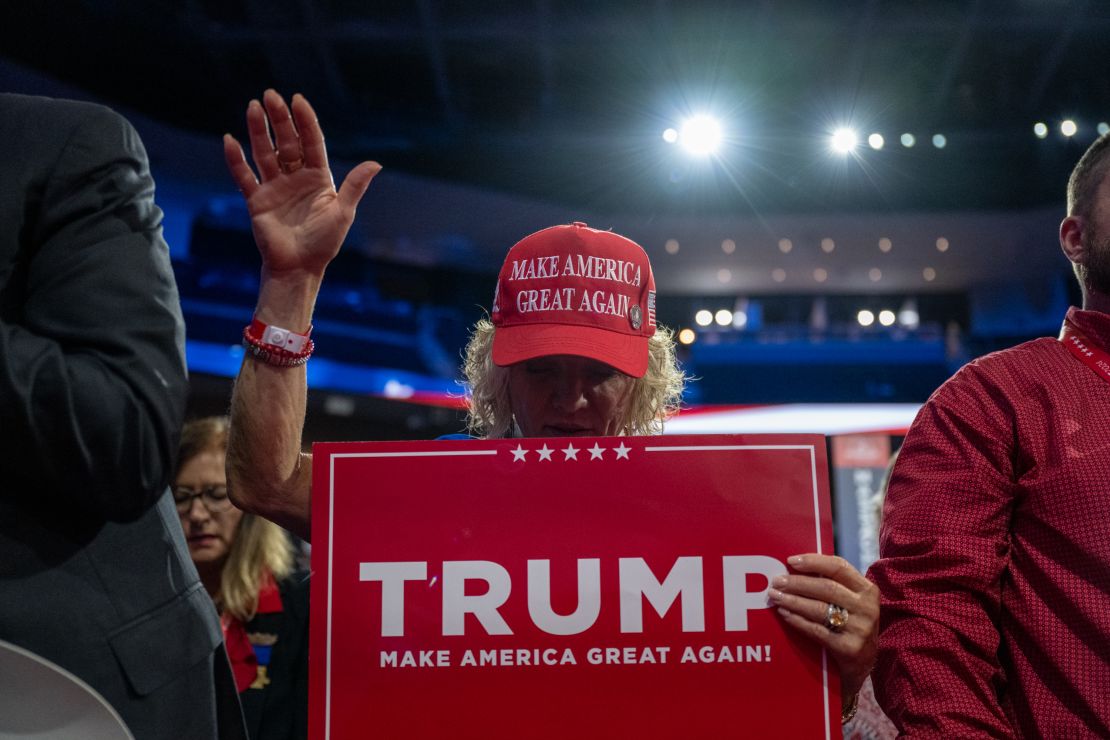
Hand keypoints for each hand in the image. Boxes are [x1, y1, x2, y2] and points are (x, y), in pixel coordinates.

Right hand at [223, 89, 380, 281]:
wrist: (299, 268)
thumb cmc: (324, 242)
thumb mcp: (343, 212)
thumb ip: (355, 186)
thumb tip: (376, 163)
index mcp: (318, 178)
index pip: (311, 143)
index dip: (305, 121)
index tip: (298, 100)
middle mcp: (296, 178)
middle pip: (287, 142)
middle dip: (279, 119)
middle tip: (270, 95)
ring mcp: (275, 187)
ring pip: (265, 153)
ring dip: (258, 131)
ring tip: (252, 107)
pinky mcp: (257, 200)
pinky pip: (244, 176)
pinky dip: (236, 160)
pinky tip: (230, 140)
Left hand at [768, 553, 878, 709]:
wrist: (864, 664)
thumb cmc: (850, 625)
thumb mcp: (851, 602)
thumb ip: (833, 584)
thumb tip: (794, 568)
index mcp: (868, 590)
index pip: (839, 567)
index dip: (814, 561)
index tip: (790, 561)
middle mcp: (867, 608)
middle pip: (827, 588)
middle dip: (797, 583)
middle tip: (776, 581)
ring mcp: (860, 629)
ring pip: (820, 609)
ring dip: (793, 601)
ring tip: (775, 596)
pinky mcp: (849, 649)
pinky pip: (816, 630)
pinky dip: (797, 620)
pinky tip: (784, 614)